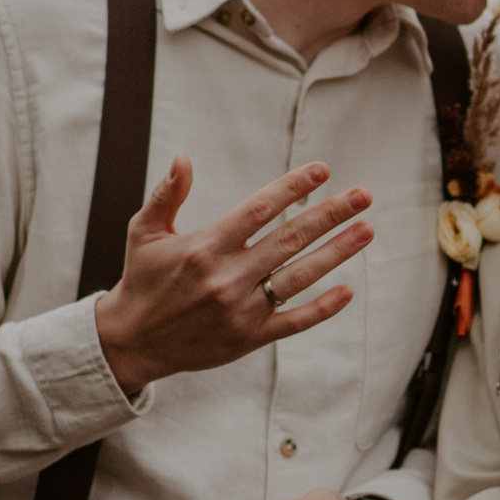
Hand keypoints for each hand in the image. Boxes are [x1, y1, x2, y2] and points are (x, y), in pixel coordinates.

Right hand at [95, 157, 373, 395]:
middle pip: (289, 239)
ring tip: (367, 230)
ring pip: (299, 277)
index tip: (323, 170)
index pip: (259, 209)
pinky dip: (322, 308)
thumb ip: (167, 194)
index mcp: (205, 247)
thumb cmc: (142, 280)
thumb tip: (183, 158)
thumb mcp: (144, 232)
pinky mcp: (249, 338)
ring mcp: (241, 309)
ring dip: (337, 253)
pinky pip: (294, 321)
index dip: (293, 187)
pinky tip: (347, 290)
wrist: (133, 341)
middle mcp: (227, 277)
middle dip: (330, 214)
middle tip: (363, 195)